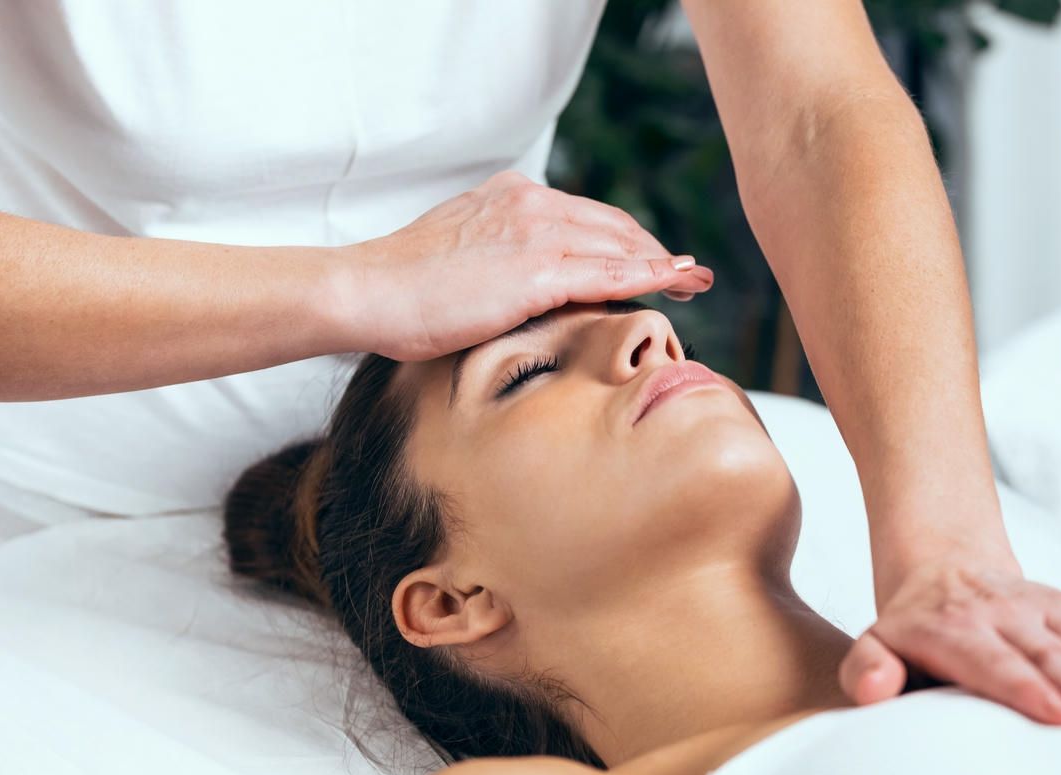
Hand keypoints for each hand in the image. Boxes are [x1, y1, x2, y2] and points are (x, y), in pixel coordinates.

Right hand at [341, 170, 714, 361]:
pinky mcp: (536, 270)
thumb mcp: (463, 259)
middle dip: (655, 252)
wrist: (367, 292)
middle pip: (613, 228)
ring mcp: (534, 234)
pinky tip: (674, 281)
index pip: (588, 217)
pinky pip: (609, 273)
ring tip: (693, 283)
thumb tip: (526, 287)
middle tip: (690, 275)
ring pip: (619, 247)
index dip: (628, 240)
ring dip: (663, 265)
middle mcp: (529, 204)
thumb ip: (502, 261)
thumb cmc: (404, 289)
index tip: (656, 259)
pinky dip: (650, 275)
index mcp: (511, 197)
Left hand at [838, 554, 1060, 724]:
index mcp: (953, 632)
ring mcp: (1040, 607)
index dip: (1025, 687)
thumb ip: (867, 670)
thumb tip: (875, 690)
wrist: (941, 571)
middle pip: (1046, 653)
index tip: (1057, 714)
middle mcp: (1002, 616)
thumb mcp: (873, 646)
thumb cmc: (908, 633)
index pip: (993, 663)